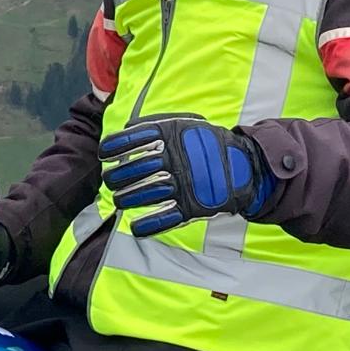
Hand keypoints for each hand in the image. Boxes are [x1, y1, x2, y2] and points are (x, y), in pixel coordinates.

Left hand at [98, 114, 276, 237]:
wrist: (245, 165)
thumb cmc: (208, 143)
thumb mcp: (185, 123)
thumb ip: (155, 124)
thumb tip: (126, 128)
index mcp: (171, 136)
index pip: (133, 140)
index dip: (113, 148)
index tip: (104, 155)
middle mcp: (175, 159)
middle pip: (134, 170)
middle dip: (116, 177)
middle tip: (110, 180)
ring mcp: (184, 184)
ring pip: (144, 194)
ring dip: (126, 199)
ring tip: (119, 200)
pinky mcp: (193, 206)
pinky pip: (165, 219)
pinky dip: (148, 225)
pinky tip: (135, 226)